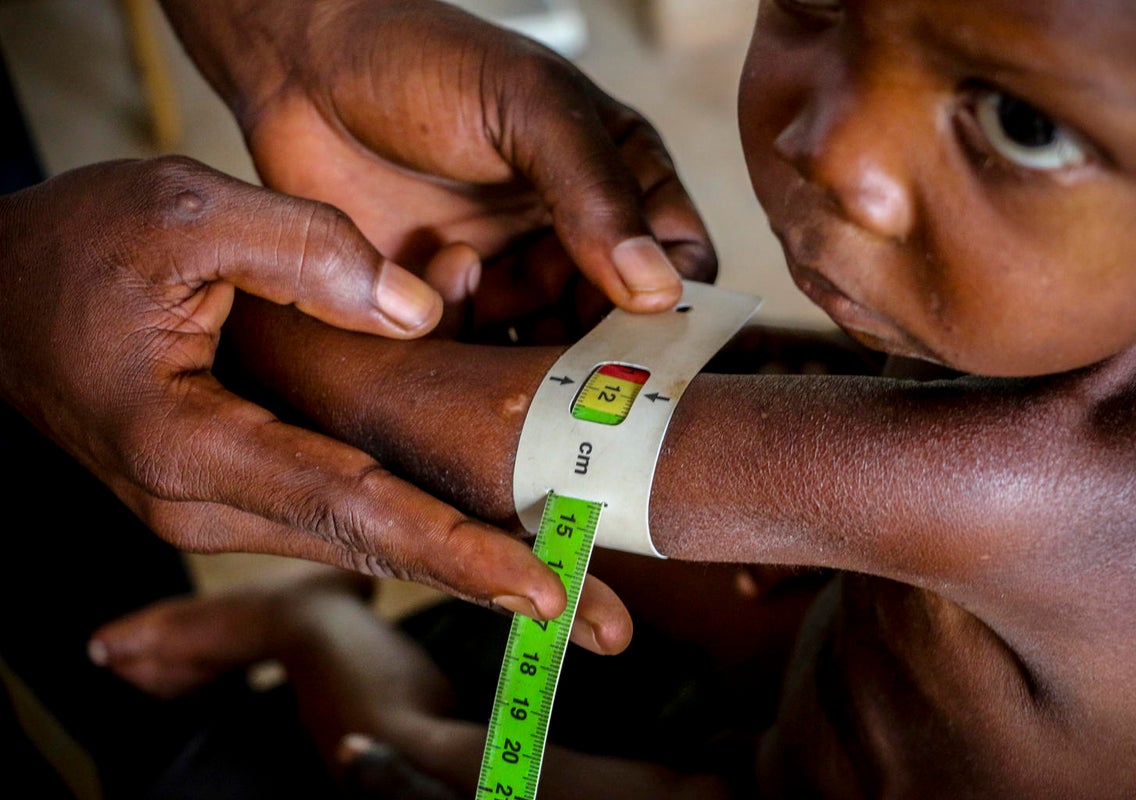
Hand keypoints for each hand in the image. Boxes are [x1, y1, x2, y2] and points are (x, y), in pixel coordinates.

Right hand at [0, 157, 615, 638]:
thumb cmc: (74, 248)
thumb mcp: (181, 214)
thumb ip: (304, 253)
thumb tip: (419, 312)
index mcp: (193, 447)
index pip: (353, 507)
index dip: (457, 547)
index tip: (547, 584)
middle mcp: (208, 504)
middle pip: (375, 546)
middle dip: (490, 581)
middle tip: (601, 620)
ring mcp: (220, 507)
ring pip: (364, 540)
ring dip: (466, 556)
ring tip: (574, 587)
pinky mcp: (237, 489)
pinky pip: (341, 513)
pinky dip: (418, 521)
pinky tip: (493, 531)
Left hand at [159, 0, 716, 320]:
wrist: (301, 69)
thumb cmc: (424, 60)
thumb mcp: (529, 108)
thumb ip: (596, 193)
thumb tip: (659, 290)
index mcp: (616, 176)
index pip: (681, 258)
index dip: (674, 303)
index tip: (642, 336)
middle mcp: (571, 234)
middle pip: (617, 322)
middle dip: (596, 348)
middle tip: (569, 371)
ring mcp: (510, 272)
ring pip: (548, 349)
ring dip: (524, 352)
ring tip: (485, 314)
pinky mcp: (449, 305)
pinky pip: (477, 355)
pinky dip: (463, 348)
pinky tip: (432, 293)